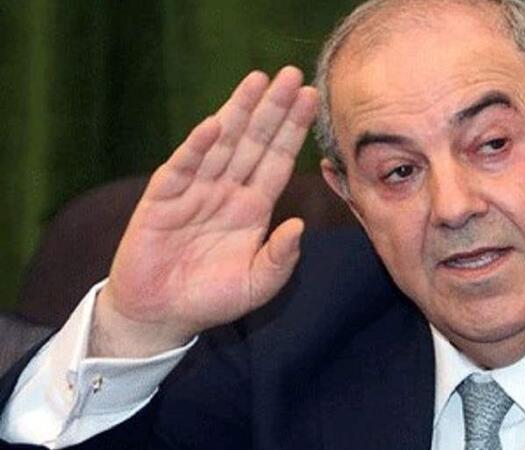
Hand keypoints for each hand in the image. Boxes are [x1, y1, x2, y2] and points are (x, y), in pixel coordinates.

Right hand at [91, 67, 318, 356]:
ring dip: (239, 112)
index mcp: (253, 207)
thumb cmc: (211, 298)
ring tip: (258, 81)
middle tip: (292, 75)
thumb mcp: (255, 284)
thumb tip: (299, 226)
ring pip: (222, 144)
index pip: (278, 160)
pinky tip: (213, 126)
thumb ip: (279, 258)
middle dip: (273, 109)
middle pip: (255, 141)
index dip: (294, 130)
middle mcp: (227, 190)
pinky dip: (196, 148)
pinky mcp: (163, 200)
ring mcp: (195, 191)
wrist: (161, 314)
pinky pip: (182, 169)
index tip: (312, 99)